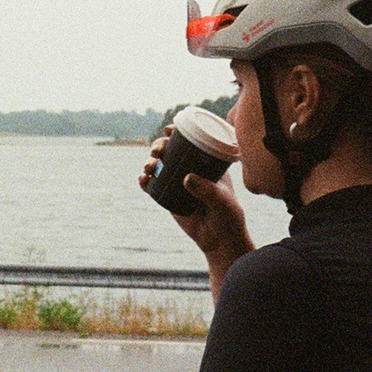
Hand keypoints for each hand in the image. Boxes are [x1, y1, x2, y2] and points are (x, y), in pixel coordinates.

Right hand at [140, 127, 252, 280]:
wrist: (220, 241)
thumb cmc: (229, 218)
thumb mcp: (222, 202)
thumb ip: (208, 191)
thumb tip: (187, 178)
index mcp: (207, 163)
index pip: (192, 141)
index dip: (178, 131)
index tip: (168, 130)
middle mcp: (192, 169)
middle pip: (171, 150)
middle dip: (159, 146)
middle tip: (156, 152)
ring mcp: (179, 183)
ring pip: (160, 166)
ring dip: (150, 162)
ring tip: (148, 167)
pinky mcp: (169, 197)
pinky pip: (153, 186)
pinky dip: (145, 181)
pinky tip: (142, 181)